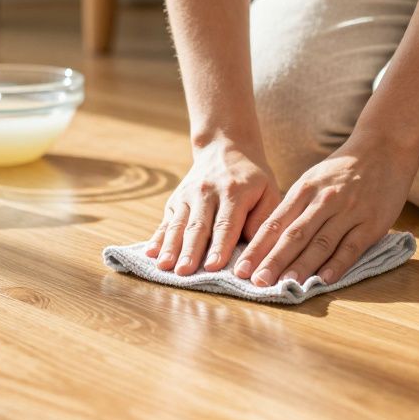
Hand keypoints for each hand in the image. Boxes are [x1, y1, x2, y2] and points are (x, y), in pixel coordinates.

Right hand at [147, 140, 280, 274]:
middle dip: (190, 251)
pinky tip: (150, 253)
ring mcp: (188, 195)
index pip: (226, 224)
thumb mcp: (268, 191)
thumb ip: (263, 219)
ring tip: (164, 267)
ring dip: (171, 247)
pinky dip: (157, 238)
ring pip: (178, 224)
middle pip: (198, 227)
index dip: (219, 246)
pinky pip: (166, 221)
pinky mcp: (175, 200)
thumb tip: (254, 248)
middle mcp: (207, 192)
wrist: (224, 146)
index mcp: (234, 192)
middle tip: (184, 273)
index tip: (213, 266)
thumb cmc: (252, 178)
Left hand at [234, 135, 418, 286]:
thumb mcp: (312, 180)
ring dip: (302, 266)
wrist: (385, 148)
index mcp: (304, 190)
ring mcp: (348, 212)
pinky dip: (338, 264)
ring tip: (285, 285)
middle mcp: (323, 201)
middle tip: (256, 282)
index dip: (258, 247)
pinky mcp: (371, 223)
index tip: (241, 268)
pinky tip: (325, 280)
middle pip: (294, 235)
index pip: (275, 223)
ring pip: (321, 243)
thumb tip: (268, 237)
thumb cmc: (342, 169)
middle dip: (273, 260)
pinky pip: (352, 247)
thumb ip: (293, 207)